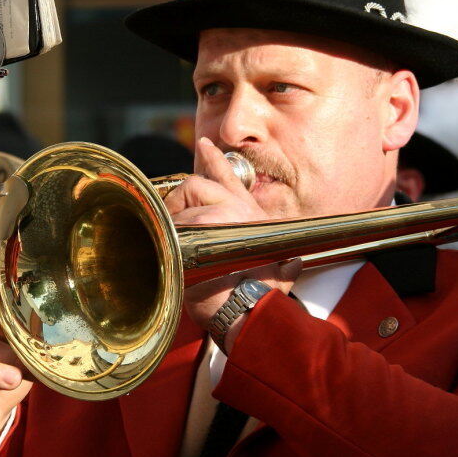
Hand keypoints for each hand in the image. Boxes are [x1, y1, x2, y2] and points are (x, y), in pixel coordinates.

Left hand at [164, 138, 300, 341]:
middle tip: (174, 222)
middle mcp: (236, 210)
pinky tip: (172, 256)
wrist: (249, 312)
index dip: (214, 159)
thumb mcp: (279, 271)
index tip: (205, 144)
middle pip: (194, 185)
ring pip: (180, 208)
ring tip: (179, 252)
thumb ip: (282, 263)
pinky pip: (170, 226)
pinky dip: (165, 239)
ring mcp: (215, 217)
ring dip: (173, 229)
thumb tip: (292, 265)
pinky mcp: (196, 232)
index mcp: (251, 216)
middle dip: (179, 200)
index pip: (229, 177)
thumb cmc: (260, 296)